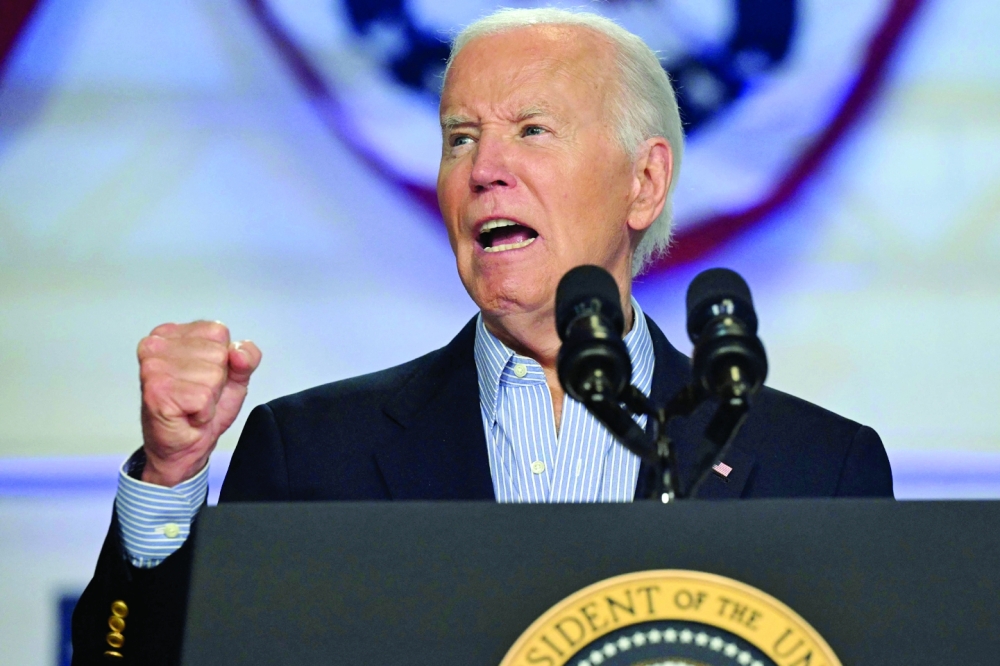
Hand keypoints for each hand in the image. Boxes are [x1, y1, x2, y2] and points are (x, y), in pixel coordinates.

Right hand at [137, 321, 261, 486]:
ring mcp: (154, 367)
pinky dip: (203, 412)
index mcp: (172, 333)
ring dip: (209, 397)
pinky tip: (187, 414)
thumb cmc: (201, 409)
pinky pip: (204, 397)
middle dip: (216, 380)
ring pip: (213, 375)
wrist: (185, 447)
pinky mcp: (157, 391)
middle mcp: (156, 344)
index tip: (202, 377)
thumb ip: (246, 357)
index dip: (222, 361)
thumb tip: (238, 352)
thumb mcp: (235, 376)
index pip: (218, 332)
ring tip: (191, 404)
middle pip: (217, 354)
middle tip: (196, 394)